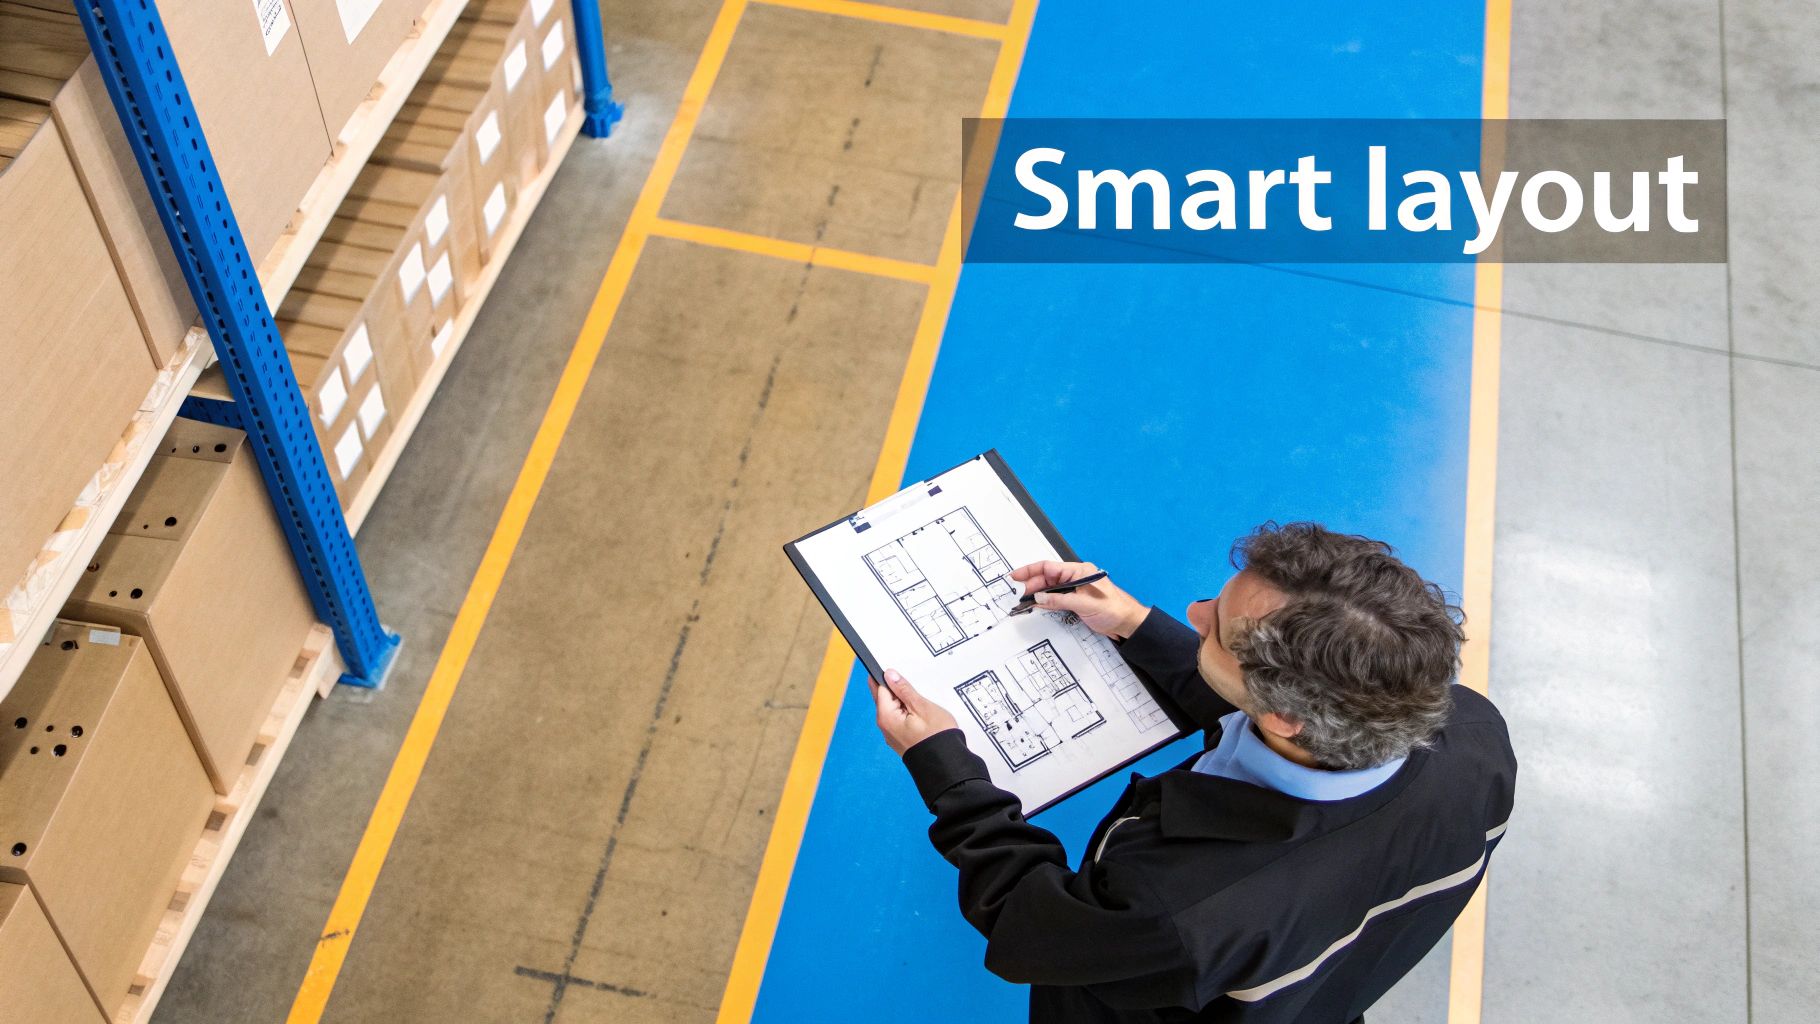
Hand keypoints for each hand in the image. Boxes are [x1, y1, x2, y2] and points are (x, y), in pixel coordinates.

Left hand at [870, 670, 958, 755]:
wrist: (946, 764)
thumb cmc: (937, 737)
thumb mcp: (921, 706)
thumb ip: (904, 689)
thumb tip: (889, 675)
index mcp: (886, 717)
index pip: (880, 688)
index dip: (889, 678)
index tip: (895, 669)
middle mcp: (885, 727)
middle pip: (885, 699)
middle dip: (897, 690)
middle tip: (913, 687)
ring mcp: (893, 735)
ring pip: (894, 710)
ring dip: (904, 702)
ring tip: (921, 702)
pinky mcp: (901, 740)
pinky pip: (900, 720)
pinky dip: (908, 714)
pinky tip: (920, 714)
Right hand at [1010, 560, 1148, 638]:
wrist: (1127, 622)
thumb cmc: (1115, 608)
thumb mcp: (1085, 604)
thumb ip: (1060, 600)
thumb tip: (1040, 597)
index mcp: (1079, 571)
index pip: (1050, 567)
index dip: (1031, 570)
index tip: (1016, 576)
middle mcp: (1076, 578)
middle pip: (1047, 578)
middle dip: (1032, 585)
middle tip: (1020, 594)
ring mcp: (1075, 590)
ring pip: (1050, 589)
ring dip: (1038, 594)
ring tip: (1024, 601)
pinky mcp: (1075, 601)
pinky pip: (1056, 599)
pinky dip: (1045, 602)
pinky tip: (1037, 605)